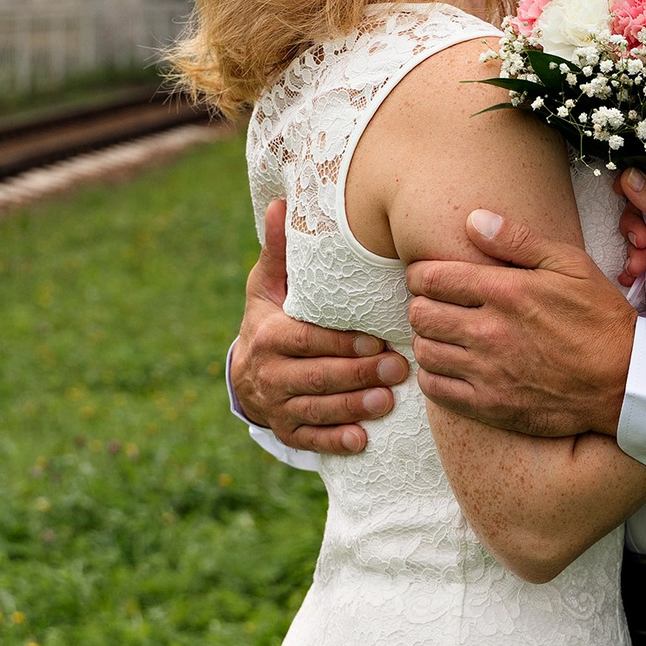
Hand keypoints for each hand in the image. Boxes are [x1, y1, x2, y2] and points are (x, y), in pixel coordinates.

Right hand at [229, 200, 406, 454]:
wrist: (246, 371)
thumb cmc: (271, 316)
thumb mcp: (269, 283)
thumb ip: (280, 250)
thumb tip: (282, 203)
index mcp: (269, 336)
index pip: (308, 341)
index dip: (340, 344)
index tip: (375, 341)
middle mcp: (270, 375)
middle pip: (318, 377)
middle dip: (358, 375)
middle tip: (399, 369)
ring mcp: (277, 407)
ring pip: (318, 409)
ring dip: (353, 407)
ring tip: (388, 402)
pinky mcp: (287, 432)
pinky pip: (311, 440)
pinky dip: (335, 441)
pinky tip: (362, 440)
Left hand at [405, 210, 637, 437]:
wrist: (625, 381)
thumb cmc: (600, 318)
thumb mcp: (570, 264)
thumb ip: (518, 240)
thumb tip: (473, 220)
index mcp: (505, 291)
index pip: (431, 278)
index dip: (421, 274)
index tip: (430, 277)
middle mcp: (490, 331)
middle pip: (420, 314)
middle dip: (422, 304)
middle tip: (437, 304)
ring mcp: (488, 372)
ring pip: (424, 351)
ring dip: (428, 338)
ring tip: (445, 334)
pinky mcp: (490, 406)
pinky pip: (436, 390)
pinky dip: (433, 375)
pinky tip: (450, 365)